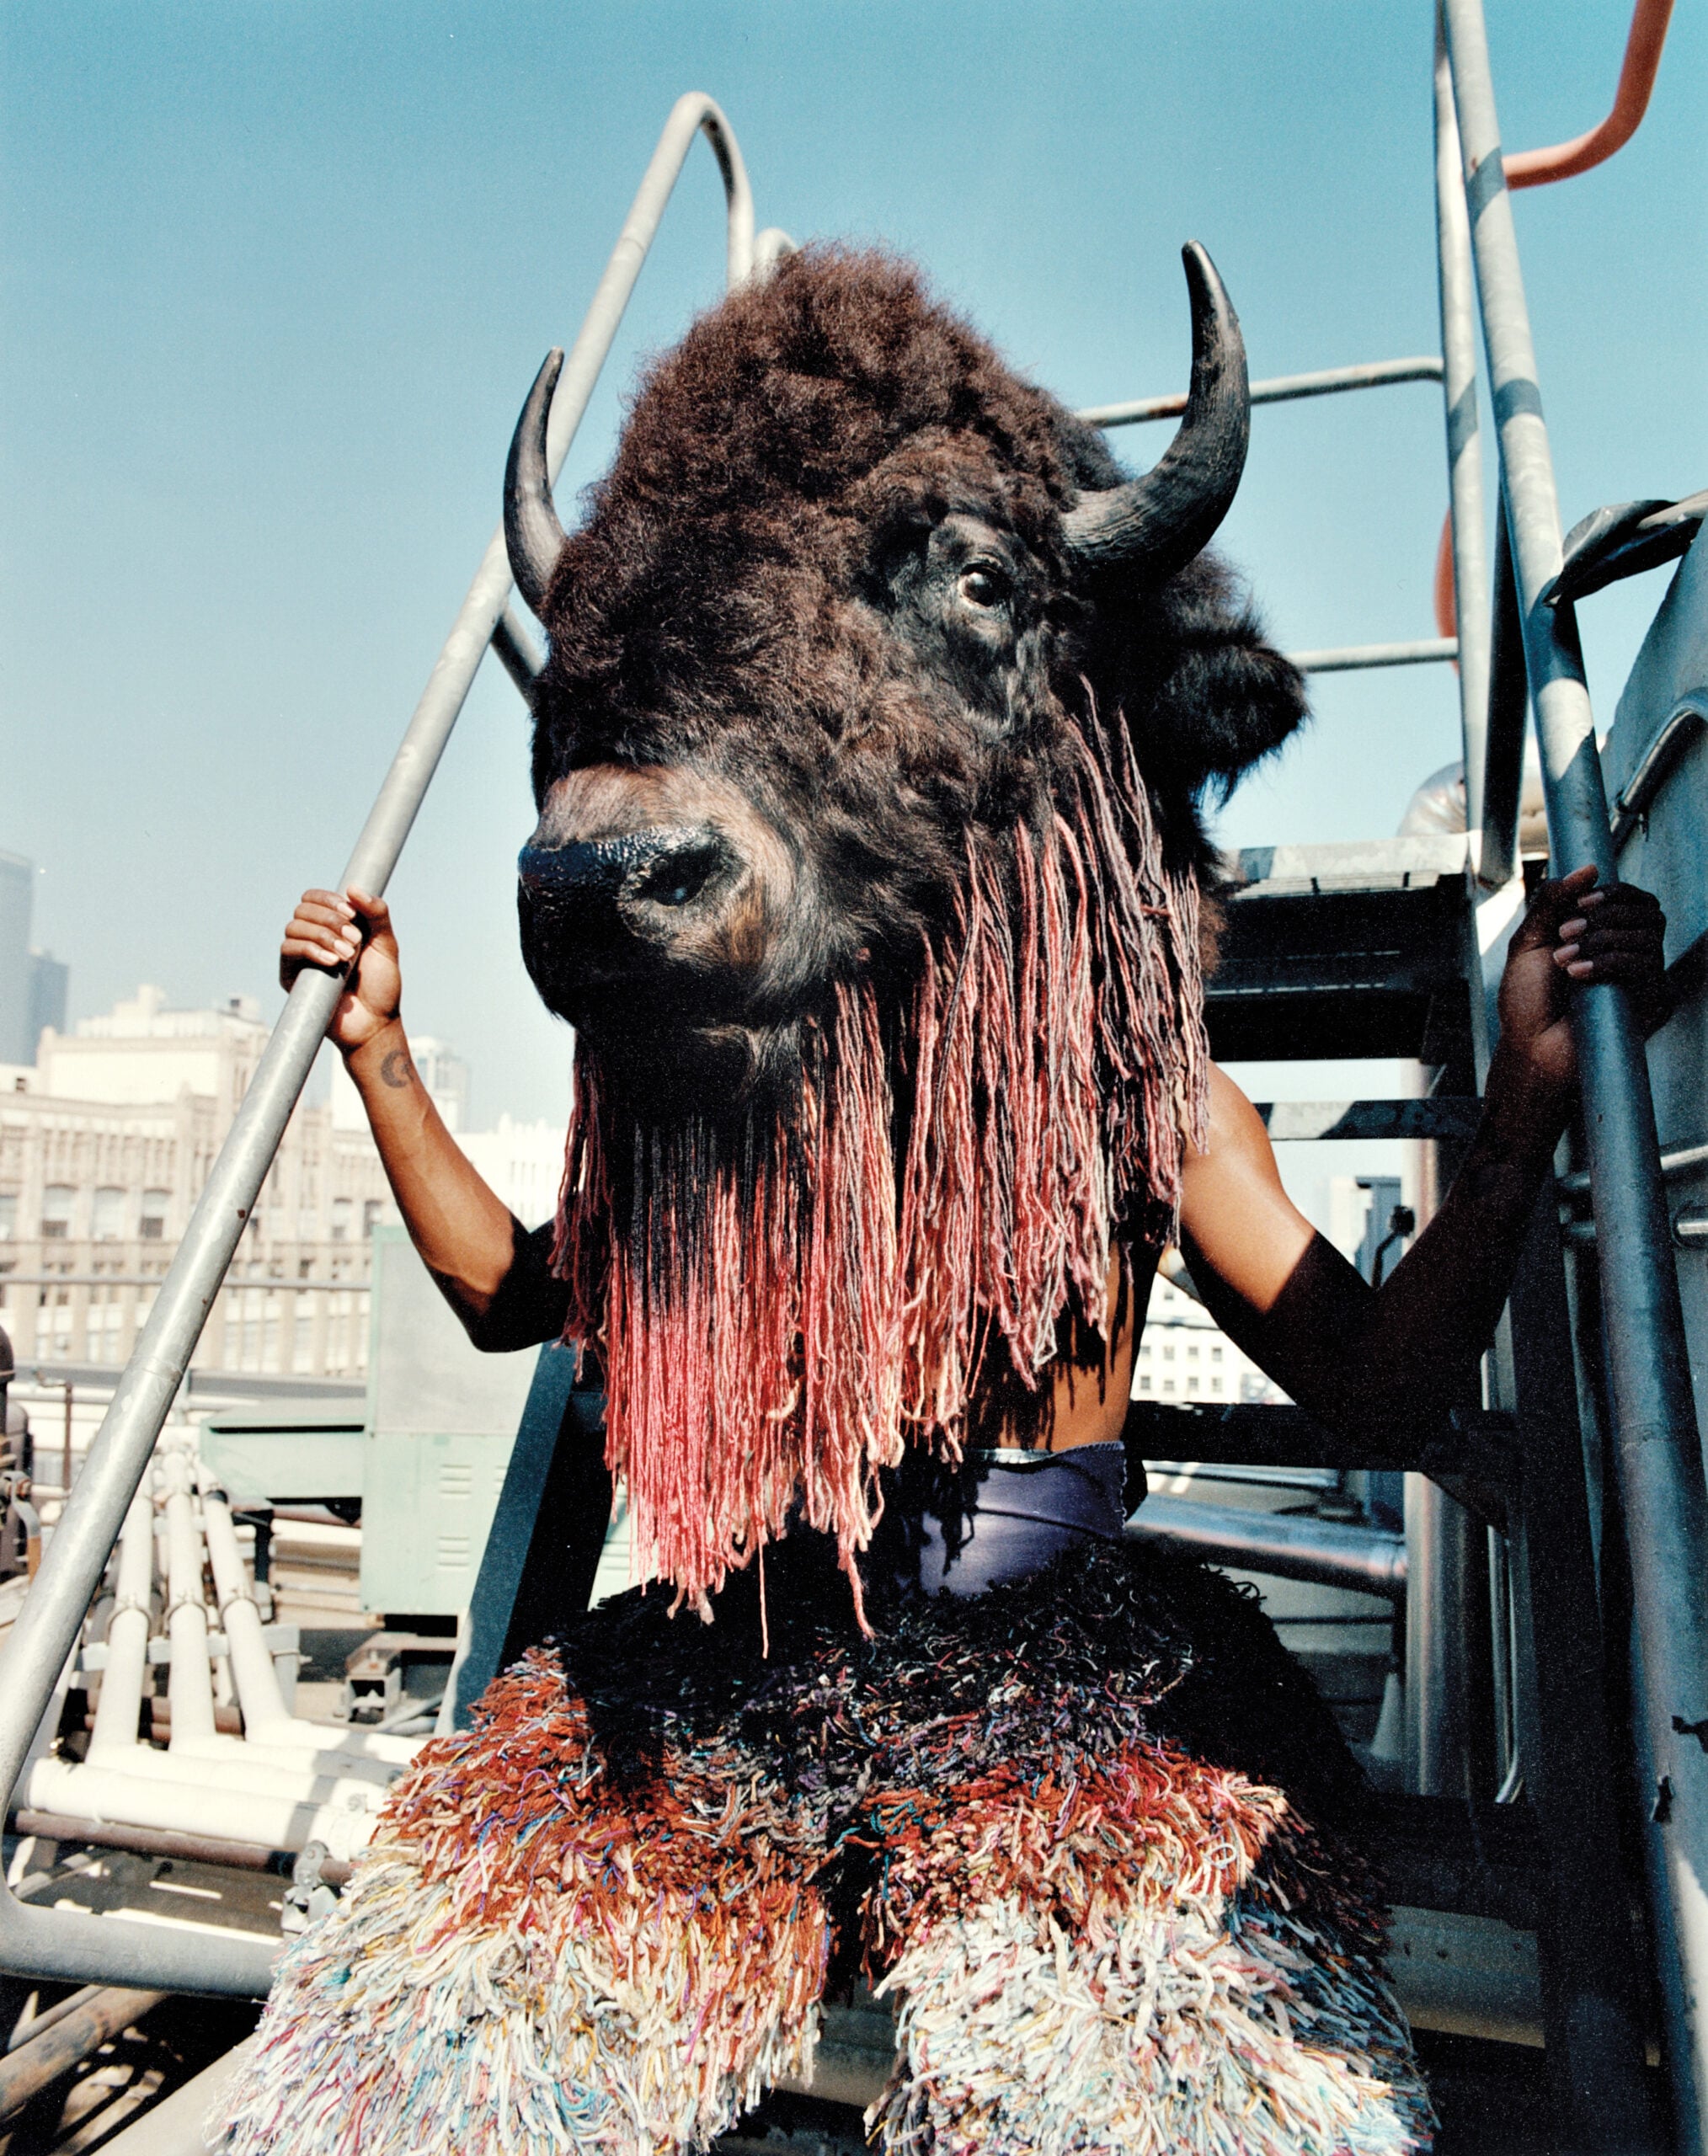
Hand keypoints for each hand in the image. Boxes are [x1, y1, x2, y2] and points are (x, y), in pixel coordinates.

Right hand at [279, 887, 400, 1054]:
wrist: (375, 1023)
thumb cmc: (381, 986)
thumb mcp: (386, 944)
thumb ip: (377, 913)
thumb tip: (352, 888)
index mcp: (332, 926)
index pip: (314, 898)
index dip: (329, 900)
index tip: (352, 914)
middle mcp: (312, 938)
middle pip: (302, 908)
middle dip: (330, 920)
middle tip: (355, 940)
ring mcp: (300, 957)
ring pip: (294, 927)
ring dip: (323, 936)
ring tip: (348, 955)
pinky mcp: (290, 976)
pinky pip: (288, 950)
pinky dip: (310, 950)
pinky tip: (332, 962)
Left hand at [1495, 864, 1668, 1098]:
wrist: (1530, 1048)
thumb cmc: (1528, 1002)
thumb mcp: (1529, 942)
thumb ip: (1553, 902)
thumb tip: (1588, 868)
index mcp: (1606, 935)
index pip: (1632, 898)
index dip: (1611, 893)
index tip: (1579, 904)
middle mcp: (1630, 952)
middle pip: (1649, 911)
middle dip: (1604, 915)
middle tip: (1566, 932)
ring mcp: (1644, 978)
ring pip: (1649, 936)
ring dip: (1601, 940)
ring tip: (1564, 961)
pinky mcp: (1651, 1002)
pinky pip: (1646, 967)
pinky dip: (1609, 963)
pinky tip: (1578, 976)